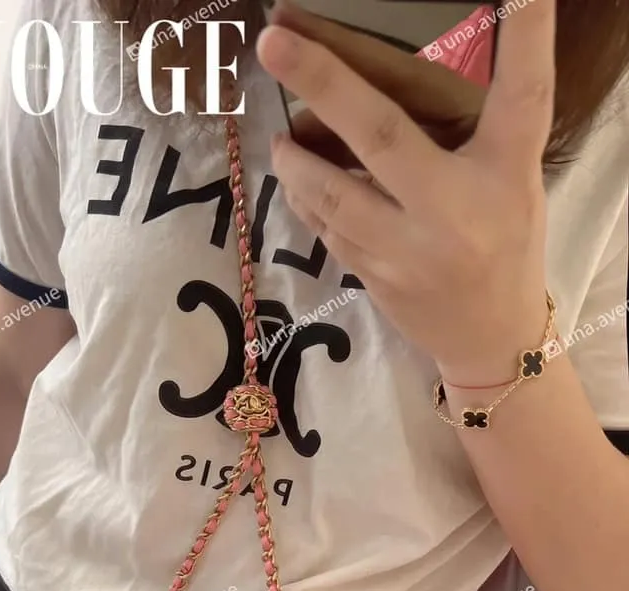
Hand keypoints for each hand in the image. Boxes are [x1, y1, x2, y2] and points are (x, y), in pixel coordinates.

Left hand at [257, 0, 555, 383]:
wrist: (492, 340)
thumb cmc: (506, 249)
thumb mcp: (513, 183)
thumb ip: (488, 130)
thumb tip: (423, 72)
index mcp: (502, 178)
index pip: (521, 97)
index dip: (527, 37)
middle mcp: (452, 211)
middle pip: (380, 136)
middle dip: (323, 82)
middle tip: (274, 42)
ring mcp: (405, 252)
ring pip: (332, 193)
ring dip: (295, 157)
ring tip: (280, 138)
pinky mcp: (374, 279)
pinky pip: (328, 229)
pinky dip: (306, 198)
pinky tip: (295, 180)